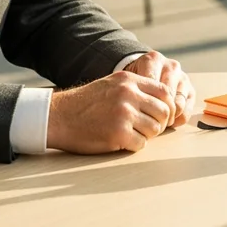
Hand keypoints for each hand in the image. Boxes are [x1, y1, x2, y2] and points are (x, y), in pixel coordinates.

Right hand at [47, 70, 175, 153]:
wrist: (59, 117)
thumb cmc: (85, 103)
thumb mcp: (112, 84)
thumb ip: (136, 88)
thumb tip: (164, 100)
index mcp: (129, 81)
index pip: (164, 92)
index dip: (168, 106)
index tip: (163, 116)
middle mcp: (129, 94)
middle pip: (164, 111)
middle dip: (160, 123)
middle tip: (150, 128)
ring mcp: (124, 114)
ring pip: (155, 129)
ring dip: (147, 135)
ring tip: (133, 134)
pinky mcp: (117, 133)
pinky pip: (141, 144)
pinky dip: (135, 146)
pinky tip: (122, 142)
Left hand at [124, 51, 196, 127]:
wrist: (146, 72)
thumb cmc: (134, 80)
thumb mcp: (128, 80)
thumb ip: (128, 90)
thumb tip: (130, 110)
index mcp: (154, 59)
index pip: (150, 84)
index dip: (143, 103)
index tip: (135, 114)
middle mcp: (171, 66)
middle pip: (166, 95)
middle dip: (155, 113)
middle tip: (145, 123)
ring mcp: (183, 78)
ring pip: (177, 104)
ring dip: (167, 118)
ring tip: (155, 124)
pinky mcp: (191, 91)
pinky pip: (186, 111)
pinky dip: (176, 120)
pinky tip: (166, 122)